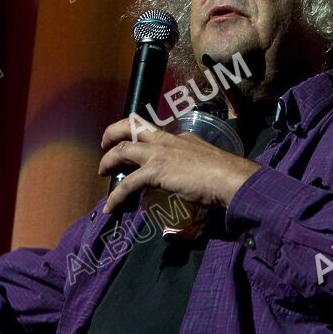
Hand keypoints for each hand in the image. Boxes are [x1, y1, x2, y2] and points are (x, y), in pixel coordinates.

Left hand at [98, 117, 260, 214]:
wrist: (229, 178)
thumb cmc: (225, 175)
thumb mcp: (206, 162)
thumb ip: (194, 167)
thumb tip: (190, 181)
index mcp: (179, 137)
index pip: (154, 133)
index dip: (141, 139)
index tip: (135, 145)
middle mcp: (166, 140)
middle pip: (132, 126)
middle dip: (114, 133)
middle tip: (105, 144)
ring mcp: (159, 154)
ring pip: (123, 150)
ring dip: (108, 161)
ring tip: (102, 172)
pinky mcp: (154, 171)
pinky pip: (127, 184)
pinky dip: (116, 196)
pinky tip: (110, 207)